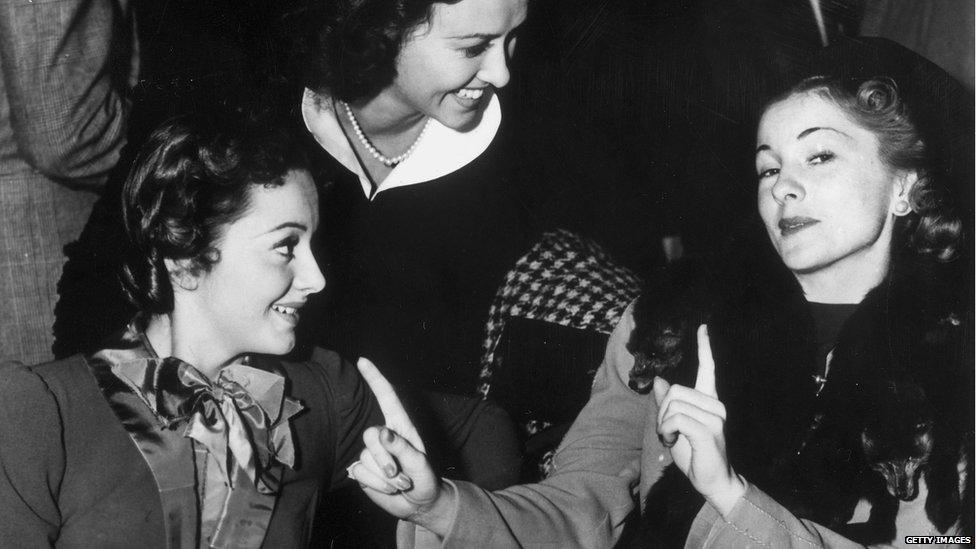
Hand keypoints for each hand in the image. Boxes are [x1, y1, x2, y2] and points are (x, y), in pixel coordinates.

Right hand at [348, 358, 454, 535]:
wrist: (417, 504)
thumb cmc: (424, 479)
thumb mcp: (420, 464)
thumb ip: (402, 448)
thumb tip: (382, 432)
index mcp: (401, 426)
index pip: (387, 397)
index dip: (375, 378)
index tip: (363, 360)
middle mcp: (383, 435)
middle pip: (370, 435)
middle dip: (385, 460)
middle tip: (401, 476)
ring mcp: (371, 452)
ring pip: (365, 458)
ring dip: (383, 477)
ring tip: (398, 482)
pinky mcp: (361, 468)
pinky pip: (358, 472)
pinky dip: (375, 484)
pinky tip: (386, 487)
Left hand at [652, 325, 745, 515]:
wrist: (713, 481)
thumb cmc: (695, 454)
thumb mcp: (676, 426)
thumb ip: (669, 404)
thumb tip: (661, 380)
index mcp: (709, 401)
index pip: (708, 369)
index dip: (704, 348)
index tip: (703, 327)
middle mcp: (716, 405)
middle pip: (674, 390)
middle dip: (661, 411)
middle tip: (665, 430)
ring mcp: (715, 417)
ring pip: (673, 404)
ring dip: (662, 423)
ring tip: (671, 437)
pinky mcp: (709, 430)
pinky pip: (676, 418)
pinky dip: (666, 430)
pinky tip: (672, 441)